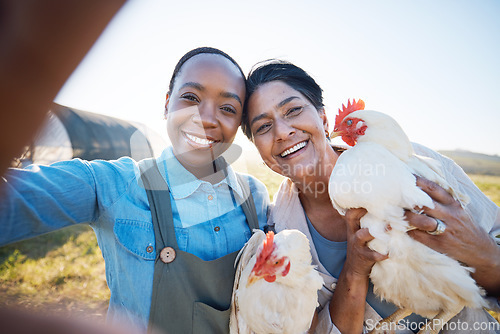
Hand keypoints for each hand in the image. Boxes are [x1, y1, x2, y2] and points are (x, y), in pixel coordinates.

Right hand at [329, 208, 387, 333]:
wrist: (355, 271)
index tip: (372, 192)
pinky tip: (389, 253)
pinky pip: (371, 255)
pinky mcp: (363, 258)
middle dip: (362, 211)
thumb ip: (371, 221)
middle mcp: (353, 233)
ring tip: (390, 229)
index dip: (359, 201)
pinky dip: (381, 254)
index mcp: (354, 226)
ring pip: (361, 236)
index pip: (352, 209)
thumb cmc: (364, 247)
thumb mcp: (362, 232)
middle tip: (380, 205)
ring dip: (374, 232)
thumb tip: (391, 205)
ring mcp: (357, 246)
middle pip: (351, 218)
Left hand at [406, 176, 499, 295]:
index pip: (434, 189)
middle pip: (425, 204)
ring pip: (421, 221)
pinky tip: (400, 228)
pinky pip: (419, 236)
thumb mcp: (456, 209)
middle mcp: (449, 215)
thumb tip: (419, 186)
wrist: (478, 248)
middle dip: (408, 200)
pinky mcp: (439, 244)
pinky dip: (408, 231)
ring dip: (406, 217)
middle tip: (393, 196)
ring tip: (395, 213)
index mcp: (453, 204)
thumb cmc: (462, 224)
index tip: (405, 177)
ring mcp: (445, 230)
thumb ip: (441, 199)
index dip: (419, 182)